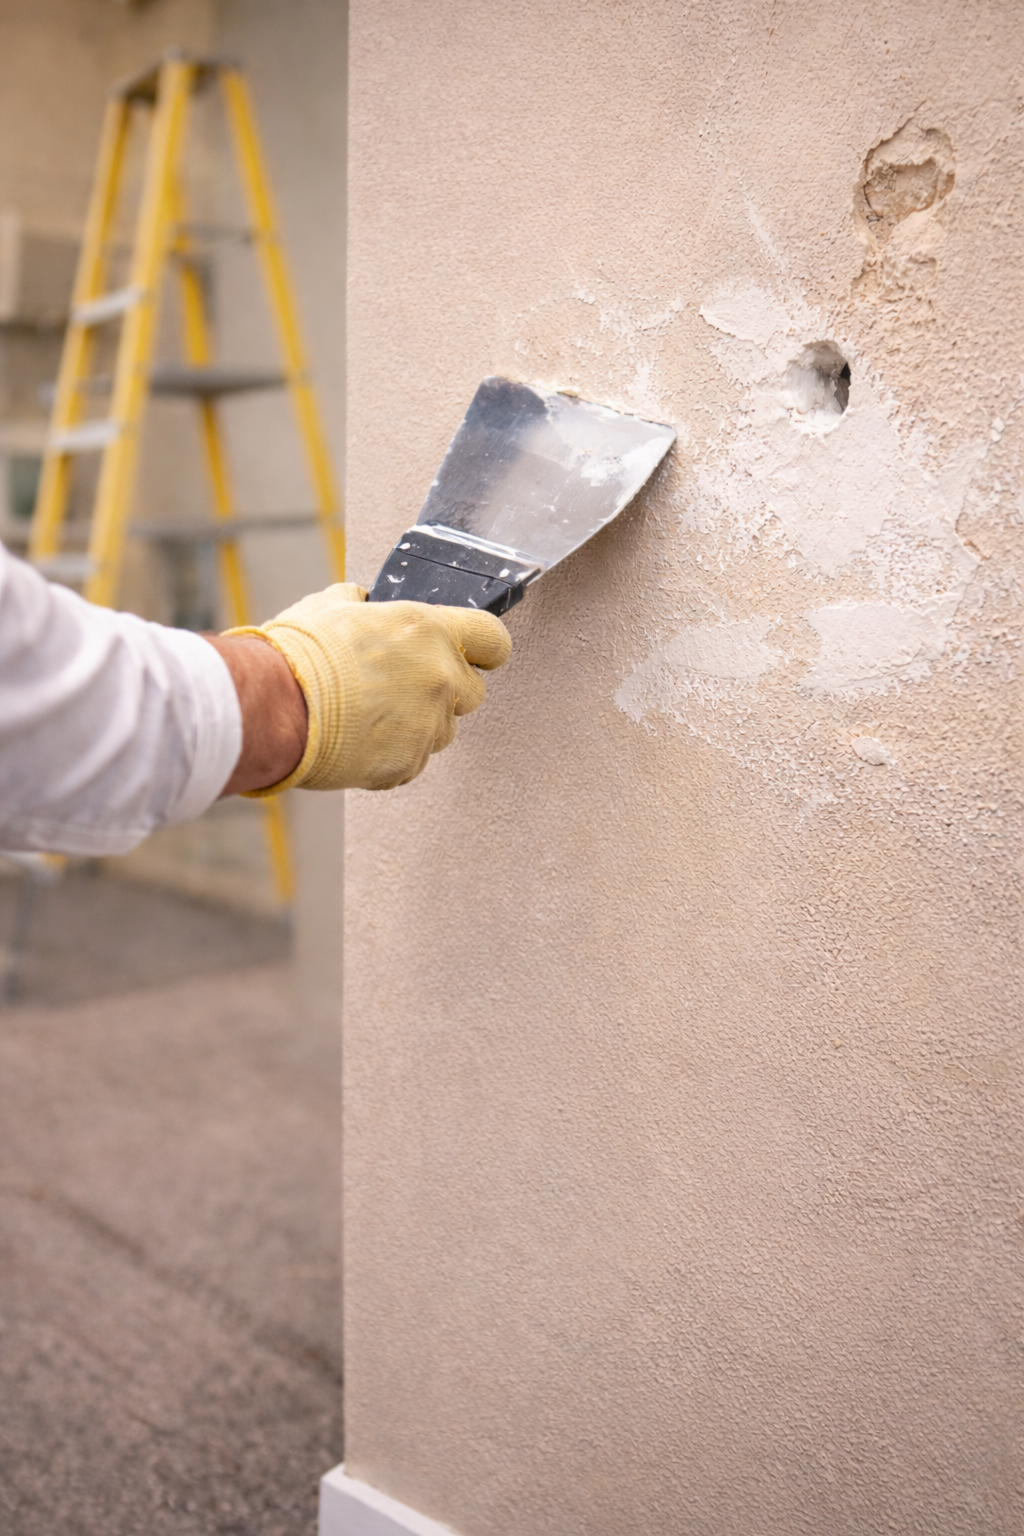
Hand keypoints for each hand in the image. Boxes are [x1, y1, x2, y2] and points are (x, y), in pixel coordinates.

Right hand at [220, 583, 511, 793]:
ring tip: (371, 713)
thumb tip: (360, 600)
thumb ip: (361, 603)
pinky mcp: (408, 764)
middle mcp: (440, 680)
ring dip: (419, 722)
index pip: (493, 639)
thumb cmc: (300, 652)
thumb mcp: (331, 605)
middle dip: (447, 688)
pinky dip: (393, 751)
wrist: (276, 707)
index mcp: (430, 632)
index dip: (484, 646)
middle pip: (473, 691)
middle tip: (405, 683)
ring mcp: (428, 726)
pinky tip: (358, 738)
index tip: (474, 652)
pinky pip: (413, 758)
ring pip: (442, 728)